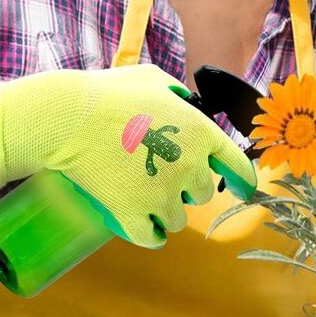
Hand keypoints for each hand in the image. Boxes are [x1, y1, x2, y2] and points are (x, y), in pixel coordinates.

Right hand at [0, 64, 255, 247]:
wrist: (72, 115)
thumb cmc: (112, 92)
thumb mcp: (155, 79)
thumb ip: (178, 93)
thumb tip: (185, 100)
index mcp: (201, 132)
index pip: (237, 165)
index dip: (243, 180)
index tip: (244, 189)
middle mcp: (189, 167)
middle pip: (202, 193)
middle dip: (187, 186)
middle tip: (163, 173)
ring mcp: (162, 194)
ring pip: (178, 219)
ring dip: (167, 211)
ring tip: (146, 195)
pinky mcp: (133, 214)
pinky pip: (153, 237)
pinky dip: (150, 233)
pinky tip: (145, 226)